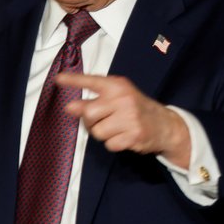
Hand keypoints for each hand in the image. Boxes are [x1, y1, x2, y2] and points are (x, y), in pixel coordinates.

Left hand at [57, 73, 189, 168]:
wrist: (164, 124)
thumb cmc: (134, 109)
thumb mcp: (117, 98)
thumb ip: (93, 100)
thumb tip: (69, 107)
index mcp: (117, 85)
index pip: (91, 81)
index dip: (73, 81)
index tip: (58, 79)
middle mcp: (123, 98)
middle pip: (89, 113)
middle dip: (90, 121)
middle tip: (102, 120)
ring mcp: (130, 117)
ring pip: (97, 132)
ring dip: (103, 134)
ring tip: (116, 128)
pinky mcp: (134, 135)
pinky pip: (109, 144)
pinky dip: (113, 143)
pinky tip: (124, 137)